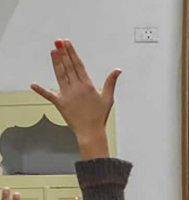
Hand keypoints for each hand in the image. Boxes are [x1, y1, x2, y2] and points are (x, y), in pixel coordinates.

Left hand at [31, 40, 119, 158]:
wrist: (91, 131)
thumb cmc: (99, 116)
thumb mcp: (108, 98)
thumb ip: (110, 82)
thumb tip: (117, 70)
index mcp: (87, 85)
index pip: (78, 65)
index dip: (72, 53)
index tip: (67, 43)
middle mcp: (76, 88)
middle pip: (68, 67)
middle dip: (63, 53)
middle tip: (58, 42)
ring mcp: (67, 95)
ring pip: (60, 75)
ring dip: (56, 63)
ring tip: (52, 51)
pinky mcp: (60, 103)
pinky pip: (49, 95)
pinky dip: (40, 90)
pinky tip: (33, 84)